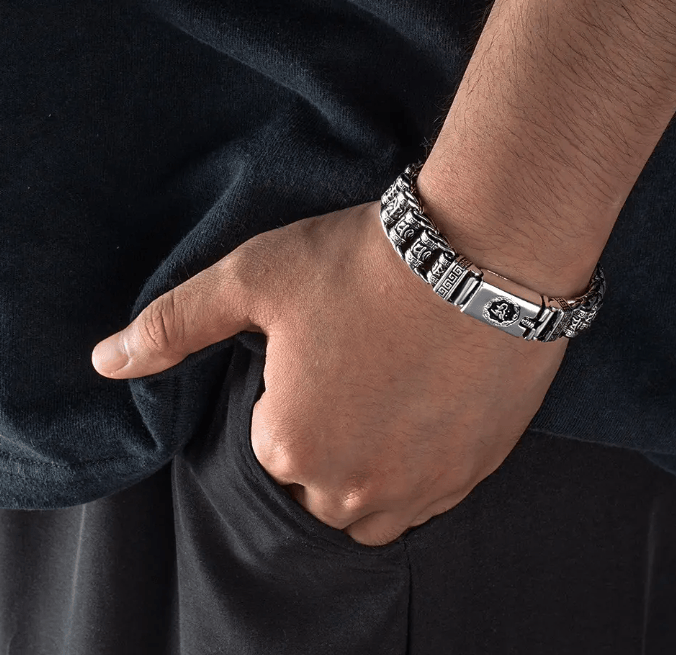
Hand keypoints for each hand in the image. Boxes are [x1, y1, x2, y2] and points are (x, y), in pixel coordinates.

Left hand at [91, 200, 567, 545]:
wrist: (484, 254)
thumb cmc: (364, 265)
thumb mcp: (254, 279)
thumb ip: (174, 326)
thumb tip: (105, 362)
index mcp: (289, 447)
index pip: (267, 448)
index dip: (287, 398)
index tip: (317, 355)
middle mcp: (352, 488)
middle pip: (315, 486)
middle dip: (323, 440)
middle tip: (355, 370)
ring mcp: (420, 487)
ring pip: (370, 505)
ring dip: (367, 467)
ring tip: (388, 396)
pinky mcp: (473, 473)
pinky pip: (427, 494)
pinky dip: (418, 464)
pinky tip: (428, 405)